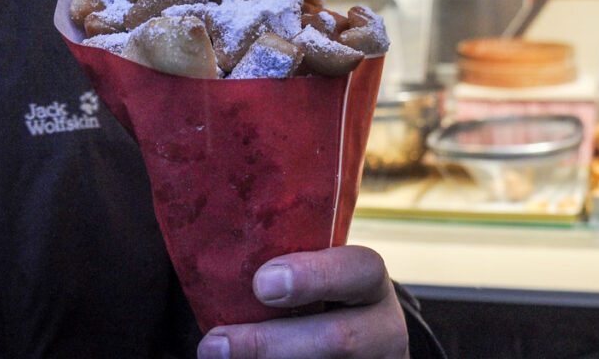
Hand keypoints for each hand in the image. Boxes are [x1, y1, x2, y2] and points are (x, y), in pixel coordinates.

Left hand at [197, 246, 409, 358]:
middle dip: (270, 342)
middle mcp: (383, 327)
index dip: (313, 276)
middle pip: (339, 338)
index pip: (359, 269)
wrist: (356, 342)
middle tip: (215, 343)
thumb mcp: (319, 275)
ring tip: (217, 358)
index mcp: (371, 282)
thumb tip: (220, 250)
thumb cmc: (317, 298)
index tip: (261, 283)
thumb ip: (287, 262)